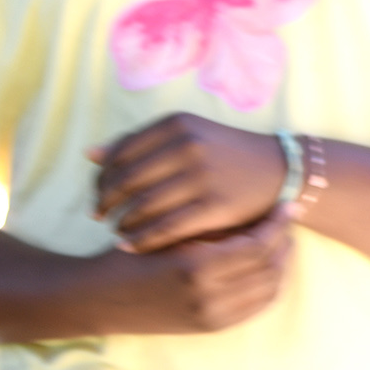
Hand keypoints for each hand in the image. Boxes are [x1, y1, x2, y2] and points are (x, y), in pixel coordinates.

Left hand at [92, 113, 284, 250]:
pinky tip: (132, 245)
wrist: (280, 169)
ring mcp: (202, 175)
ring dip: (122, 223)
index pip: (119, 152)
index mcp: (177, 124)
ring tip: (117, 230)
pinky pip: (165, 227)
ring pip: (141, 206)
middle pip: (125, 180)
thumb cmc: (224, 154)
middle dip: (105, 202)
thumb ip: (139, 145)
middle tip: (99, 216)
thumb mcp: (186, 136)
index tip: (98, 193)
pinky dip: (142, 239)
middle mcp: (188, 145)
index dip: (101, 177)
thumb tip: (89, 154)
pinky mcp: (215, 205)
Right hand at [101, 207, 293, 333]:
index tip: (286, 204)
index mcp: (195, 267)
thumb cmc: (128, 254)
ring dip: (283, 264)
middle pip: (269, 268)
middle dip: (285, 241)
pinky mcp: (210, 328)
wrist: (97, 298)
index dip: (277, 223)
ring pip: (269, 290)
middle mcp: (207, 297)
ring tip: (283, 240)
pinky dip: (271, 286)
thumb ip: (211, 227)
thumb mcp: (168, 232)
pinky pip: (256, 307)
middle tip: (288, 220)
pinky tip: (271, 266)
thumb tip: (258, 210)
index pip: (257, 245)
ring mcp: (210, 317)